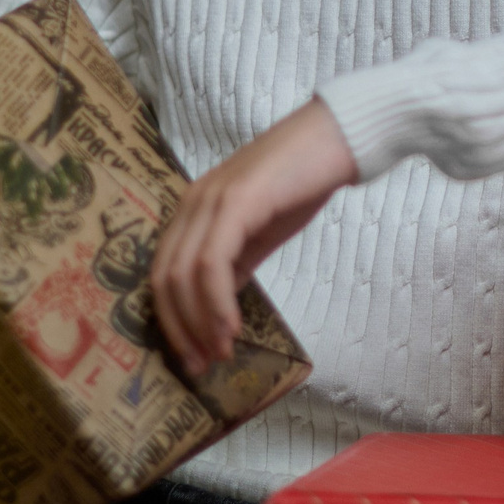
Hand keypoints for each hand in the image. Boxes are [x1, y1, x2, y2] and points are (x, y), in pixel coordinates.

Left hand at [152, 99, 356, 376]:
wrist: (340, 138)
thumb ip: (235, 260)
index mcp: (193, 208)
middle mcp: (191, 202)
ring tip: (220, 352)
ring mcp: (210, 200)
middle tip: (202, 365)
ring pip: (184, 275)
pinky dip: (216, 302)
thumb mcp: (261, 229)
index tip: (193, 355)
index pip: (164, 272)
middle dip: (179, 329)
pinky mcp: (236, 202)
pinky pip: (212, 263)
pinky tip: (231, 327)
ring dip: (199, 323)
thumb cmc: (304, 180)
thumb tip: (217, 304)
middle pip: (164, 278)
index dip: (172, 320)